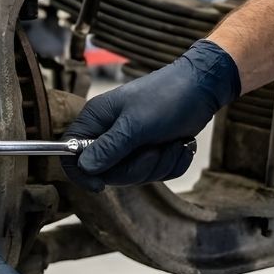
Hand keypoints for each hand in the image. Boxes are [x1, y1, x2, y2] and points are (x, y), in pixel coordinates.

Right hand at [63, 38, 240, 190]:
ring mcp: (128, 144)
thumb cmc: (167, 97)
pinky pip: (153, 175)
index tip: (100, 185)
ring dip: (158, 165)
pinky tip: (179, 145)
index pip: (70, 152)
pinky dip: (170, 164)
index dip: (80, 172)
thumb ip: (109, 148)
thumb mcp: (136, 124)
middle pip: (106, 172)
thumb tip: (85, 167)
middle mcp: (107, 133)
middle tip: (154, 150)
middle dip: (136, 168)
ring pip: (132, 176)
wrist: (203, 89)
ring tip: (171, 143)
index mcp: (95, 120)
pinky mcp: (148, 151)